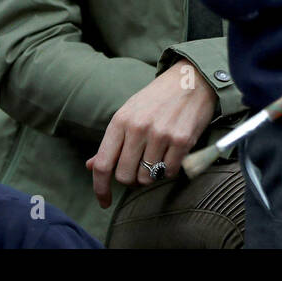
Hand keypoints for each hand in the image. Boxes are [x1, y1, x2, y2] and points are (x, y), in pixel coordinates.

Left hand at [85, 64, 216, 207]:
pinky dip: (169, 170)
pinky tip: (171, 154)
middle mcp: (138, 128)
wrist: (190, 79)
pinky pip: (169, 172)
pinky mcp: (182, 140)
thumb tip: (91, 166)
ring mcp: (161, 134)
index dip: (100, 188)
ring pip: (148, 178)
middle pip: (124, 176)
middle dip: (130, 180)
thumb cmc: (156, 98)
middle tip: (139, 170)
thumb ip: (111, 141)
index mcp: (120, 120)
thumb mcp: (128, 113)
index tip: (104, 201)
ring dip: (151, 175)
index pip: (102, 163)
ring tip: (157, 157)